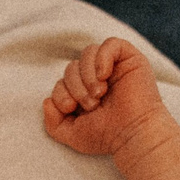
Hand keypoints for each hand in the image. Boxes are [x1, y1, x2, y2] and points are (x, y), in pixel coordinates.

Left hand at [44, 37, 166, 157]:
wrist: (133, 135)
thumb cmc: (107, 136)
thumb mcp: (72, 134)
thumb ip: (53, 122)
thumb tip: (46, 101)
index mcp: (85, 91)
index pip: (62, 80)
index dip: (61, 92)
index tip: (71, 108)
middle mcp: (98, 77)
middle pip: (72, 65)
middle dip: (75, 85)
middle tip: (91, 104)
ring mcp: (114, 67)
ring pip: (88, 53)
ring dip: (87, 75)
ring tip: (98, 94)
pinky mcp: (130, 58)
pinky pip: (110, 44)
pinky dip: (102, 58)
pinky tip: (104, 76)